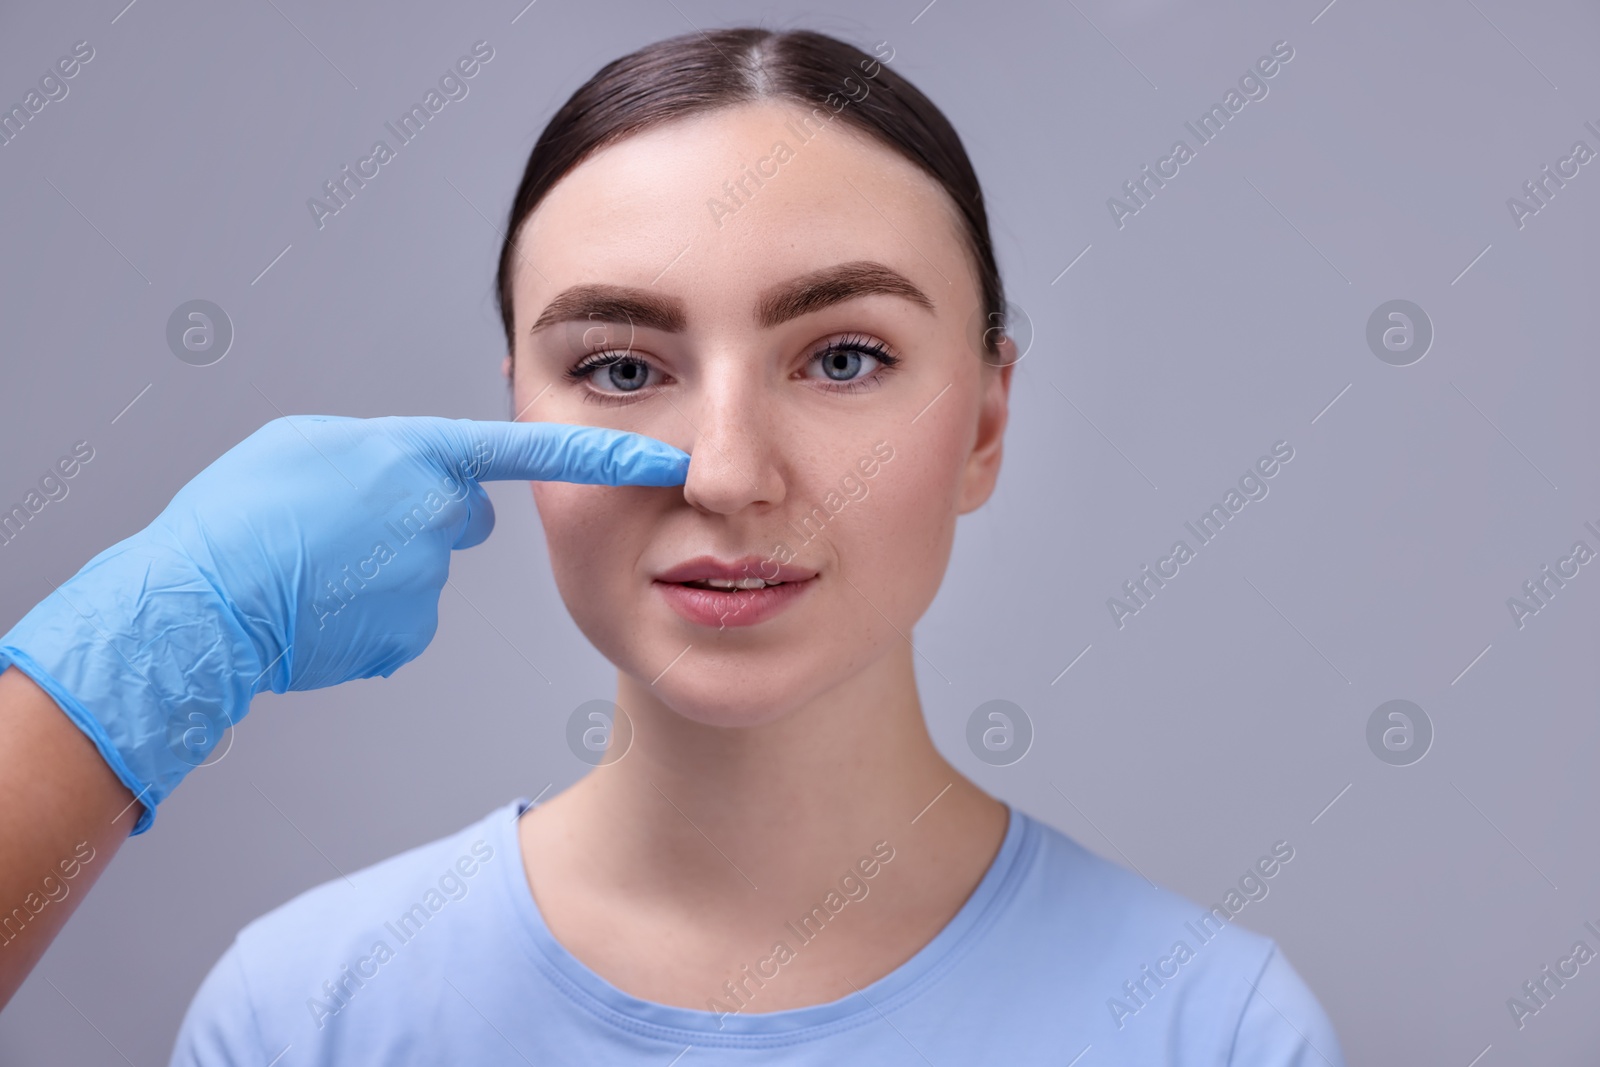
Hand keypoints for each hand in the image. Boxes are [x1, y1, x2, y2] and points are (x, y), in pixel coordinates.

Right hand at [0, 415, 687, 831]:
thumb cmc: (238, 512)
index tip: (665, 461)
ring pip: (417, 573)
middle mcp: (434, 515)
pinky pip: (397, 622)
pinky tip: (315, 613)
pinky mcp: (406, 636)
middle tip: (344, 529)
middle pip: (454, 518)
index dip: (602, 457)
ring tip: (308, 572)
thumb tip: (437, 484)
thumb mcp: (307, 445)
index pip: (526, 452)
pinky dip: (363, 619)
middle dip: (418, 523)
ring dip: (377, 574)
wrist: (196, 604)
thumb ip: (388, 454)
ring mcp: (424, 581)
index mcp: (413, 453)